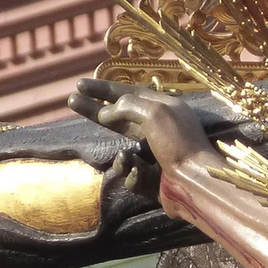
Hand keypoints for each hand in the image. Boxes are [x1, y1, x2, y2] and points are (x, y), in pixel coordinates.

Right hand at [68, 78, 214, 171]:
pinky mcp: (153, 180)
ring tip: (129, 159)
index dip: (103, 89)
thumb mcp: (154, 112)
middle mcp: (159, 130)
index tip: (80, 85)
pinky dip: (133, 174)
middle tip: (71, 101)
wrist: (195, 182)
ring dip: (122, 159)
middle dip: (95, 111)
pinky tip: (142, 175)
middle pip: (119, 118)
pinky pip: (131, 175)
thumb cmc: (178, 143)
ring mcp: (155, 156)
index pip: (127, 94)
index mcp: (164, 109)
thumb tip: (106, 112)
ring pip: (123, 153)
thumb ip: (126, 106)